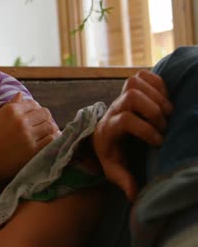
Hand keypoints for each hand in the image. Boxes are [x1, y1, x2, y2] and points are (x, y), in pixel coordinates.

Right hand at [0, 93, 60, 180]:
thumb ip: (7, 105)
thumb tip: (20, 94)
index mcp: (11, 110)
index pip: (33, 103)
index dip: (35, 108)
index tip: (34, 114)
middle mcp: (21, 121)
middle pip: (44, 113)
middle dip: (44, 117)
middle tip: (42, 123)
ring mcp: (28, 136)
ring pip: (50, 126)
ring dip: (50, 128)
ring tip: (47, 131)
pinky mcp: (33, 150)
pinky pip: (51, 141)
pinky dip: (53, 139)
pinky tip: (50, 139)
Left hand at [93, 71, 172, 200]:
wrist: (103, 134)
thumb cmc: (111, 152)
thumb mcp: (113, 169)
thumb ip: (122, 179)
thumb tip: (134, 195)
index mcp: (108, 128)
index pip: (125, 120)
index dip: (145, 129)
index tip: (159, 141)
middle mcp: (113, 108)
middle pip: (131, 96)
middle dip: (152, 110)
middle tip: (164, 125)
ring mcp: (121, 96)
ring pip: (135, 82)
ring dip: (156, 95)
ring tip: (168, 112)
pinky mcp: (130, 88)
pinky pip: (142, 75)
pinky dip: (157, 82)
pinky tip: (165, 98)